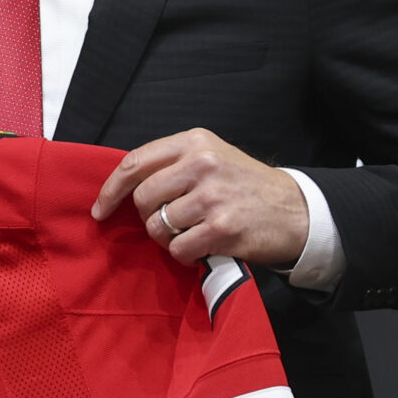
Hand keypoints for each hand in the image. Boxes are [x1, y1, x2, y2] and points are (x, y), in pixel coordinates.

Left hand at [90, 129, 309, 267]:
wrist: (297, 211)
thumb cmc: (246, 186)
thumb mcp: (212, 157)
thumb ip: (172, 165)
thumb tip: (123, 189)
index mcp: (194, 142)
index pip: (134, 163)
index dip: (110, 190)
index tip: (101, 210)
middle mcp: (202, 163)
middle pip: (142, 198)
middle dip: (149, 217)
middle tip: (171, 222)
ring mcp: (212, 196)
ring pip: (158, 226)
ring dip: (168, 239)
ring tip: (191, 235)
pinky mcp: (222, 228)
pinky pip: (178, 249)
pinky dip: (184, 256)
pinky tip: (201, 249)